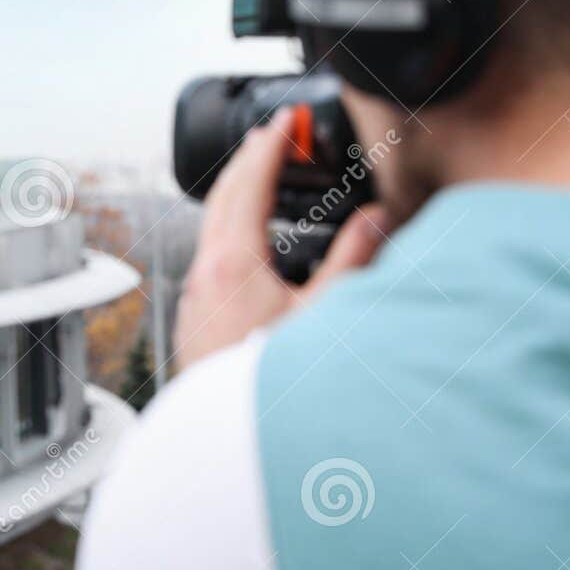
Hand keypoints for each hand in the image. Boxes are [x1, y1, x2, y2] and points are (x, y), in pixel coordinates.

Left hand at [174, 108, 388, 371]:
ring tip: (258, 182)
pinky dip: (228, 237)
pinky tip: (246, 249)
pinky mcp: (193, 326)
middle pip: (219, 202)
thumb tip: (378, 218)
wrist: (229, 445)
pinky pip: (208, 263)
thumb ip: (354, 261)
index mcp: (229, 264)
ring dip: (235, 201)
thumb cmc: (272, 385)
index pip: (248, 185)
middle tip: (268, 138)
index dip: (270, 149)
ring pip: (210, 234)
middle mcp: (201, 278)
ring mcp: (191, 302)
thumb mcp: (326, 316)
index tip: (284, 123)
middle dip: (245, 165)